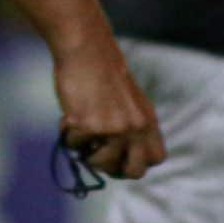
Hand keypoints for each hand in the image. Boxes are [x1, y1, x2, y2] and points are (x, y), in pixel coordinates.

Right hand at [52, 33, 165, 179]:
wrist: (87, 51)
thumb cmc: (102, 74)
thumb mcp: (130, 102)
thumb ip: (132, 126)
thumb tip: (118, 156)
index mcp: (148, 121)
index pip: (155, 158)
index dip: (137, 163)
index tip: (120, 159)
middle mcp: (135, 129)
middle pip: (134, 171)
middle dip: (113, 169)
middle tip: (97, 157)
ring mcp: (112, 129)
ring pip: (100, 162)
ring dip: (85, 153)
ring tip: (79, 133)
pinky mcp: (87, 125)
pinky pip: (74, 144)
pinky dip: (67, 134)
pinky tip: (68, 116)